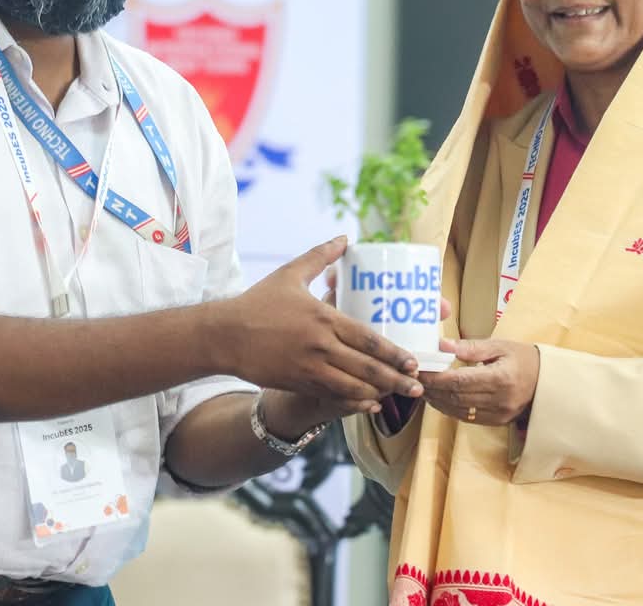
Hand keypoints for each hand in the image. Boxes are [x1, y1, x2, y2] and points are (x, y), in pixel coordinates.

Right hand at [216, 237, 422, 412]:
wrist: (224, 335)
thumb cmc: (258, 303)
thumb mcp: (290, 274)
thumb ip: (320, 257)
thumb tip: (344, 238)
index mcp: (323, 319)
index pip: (368, 339)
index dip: (393, 353)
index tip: (412, 360)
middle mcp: (320, 346)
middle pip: (367, 368)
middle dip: (396, 379)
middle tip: (418, 385)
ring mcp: (309, 368)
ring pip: (352, 387)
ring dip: (379, 393)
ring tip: (399, 396)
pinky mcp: (297, 383)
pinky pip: (332, 396)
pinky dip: (354, 401)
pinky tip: (369, 404)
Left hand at [419, 337, 539, 426]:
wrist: (548, 381)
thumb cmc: (523, 358)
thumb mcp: (500, 346)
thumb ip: (470, 347)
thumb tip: (442, 345)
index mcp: (501, 378)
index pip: (460, 381)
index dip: (436, 378)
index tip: (418, 370)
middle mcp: (500, 400)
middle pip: (456, 397)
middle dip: (432, 388)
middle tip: (413, 378)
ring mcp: (499, 414)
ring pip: (458, 410)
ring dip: (437, 400)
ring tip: (422, 387)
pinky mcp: (497, 422)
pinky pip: (467, 417)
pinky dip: (449, 408)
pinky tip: (438, 398)